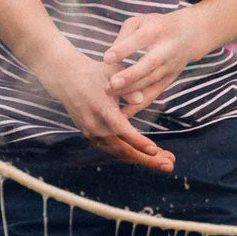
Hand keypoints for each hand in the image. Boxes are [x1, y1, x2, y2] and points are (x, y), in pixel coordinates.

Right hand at [35, 40, 175, 171]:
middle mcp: (96, 126)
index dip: (139, 142)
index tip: (155, 150)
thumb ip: (128, 85)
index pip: (122, 130)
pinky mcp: (91, 135)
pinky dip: (129, 154)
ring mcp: (92, 133)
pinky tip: (146, 154)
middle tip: (170, 164)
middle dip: (148, 159)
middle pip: (124, 150)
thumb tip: (141, 99)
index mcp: (102, 109)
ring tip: (165, 160)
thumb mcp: (112, 71)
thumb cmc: (95, 71)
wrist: (66, 77)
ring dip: (142, 159)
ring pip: (119, 153)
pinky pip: (112, 149)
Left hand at [102, 9, 203, 119]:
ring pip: (150, 82)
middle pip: (148, 65)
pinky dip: (140, 105)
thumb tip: (109, 57)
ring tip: (109, 94)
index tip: (106, 58)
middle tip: (110, 84)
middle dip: (130, 76)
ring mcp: (169, 66)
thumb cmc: (156, 26)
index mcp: (156, 30)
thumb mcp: (140, 21)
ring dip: (130, 91)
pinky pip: (154, 94)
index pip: (139, 40)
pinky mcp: (169, 80)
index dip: (123, 49)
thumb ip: (124, 35)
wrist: (189, 34)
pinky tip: (124, 112)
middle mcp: (165, 50)